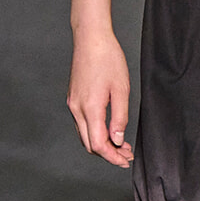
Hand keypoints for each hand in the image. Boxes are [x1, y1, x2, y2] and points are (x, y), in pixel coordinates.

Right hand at [67, 30, 133, 166]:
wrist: (91, 39)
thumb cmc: (108, 59)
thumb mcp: (121, 89)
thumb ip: (119, 117)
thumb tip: (118, 140)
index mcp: (90, 108)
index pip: (98, 144)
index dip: (112, 157)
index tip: (125, 161)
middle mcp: (77, 109)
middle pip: (89, 144)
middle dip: (108, 153)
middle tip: (126, 155)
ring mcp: (72, 104)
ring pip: (84, 135)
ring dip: (101, 143)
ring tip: (121, 144)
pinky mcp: (73, 99)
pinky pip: (82, 124)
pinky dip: (94, 132)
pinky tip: (108, 129)